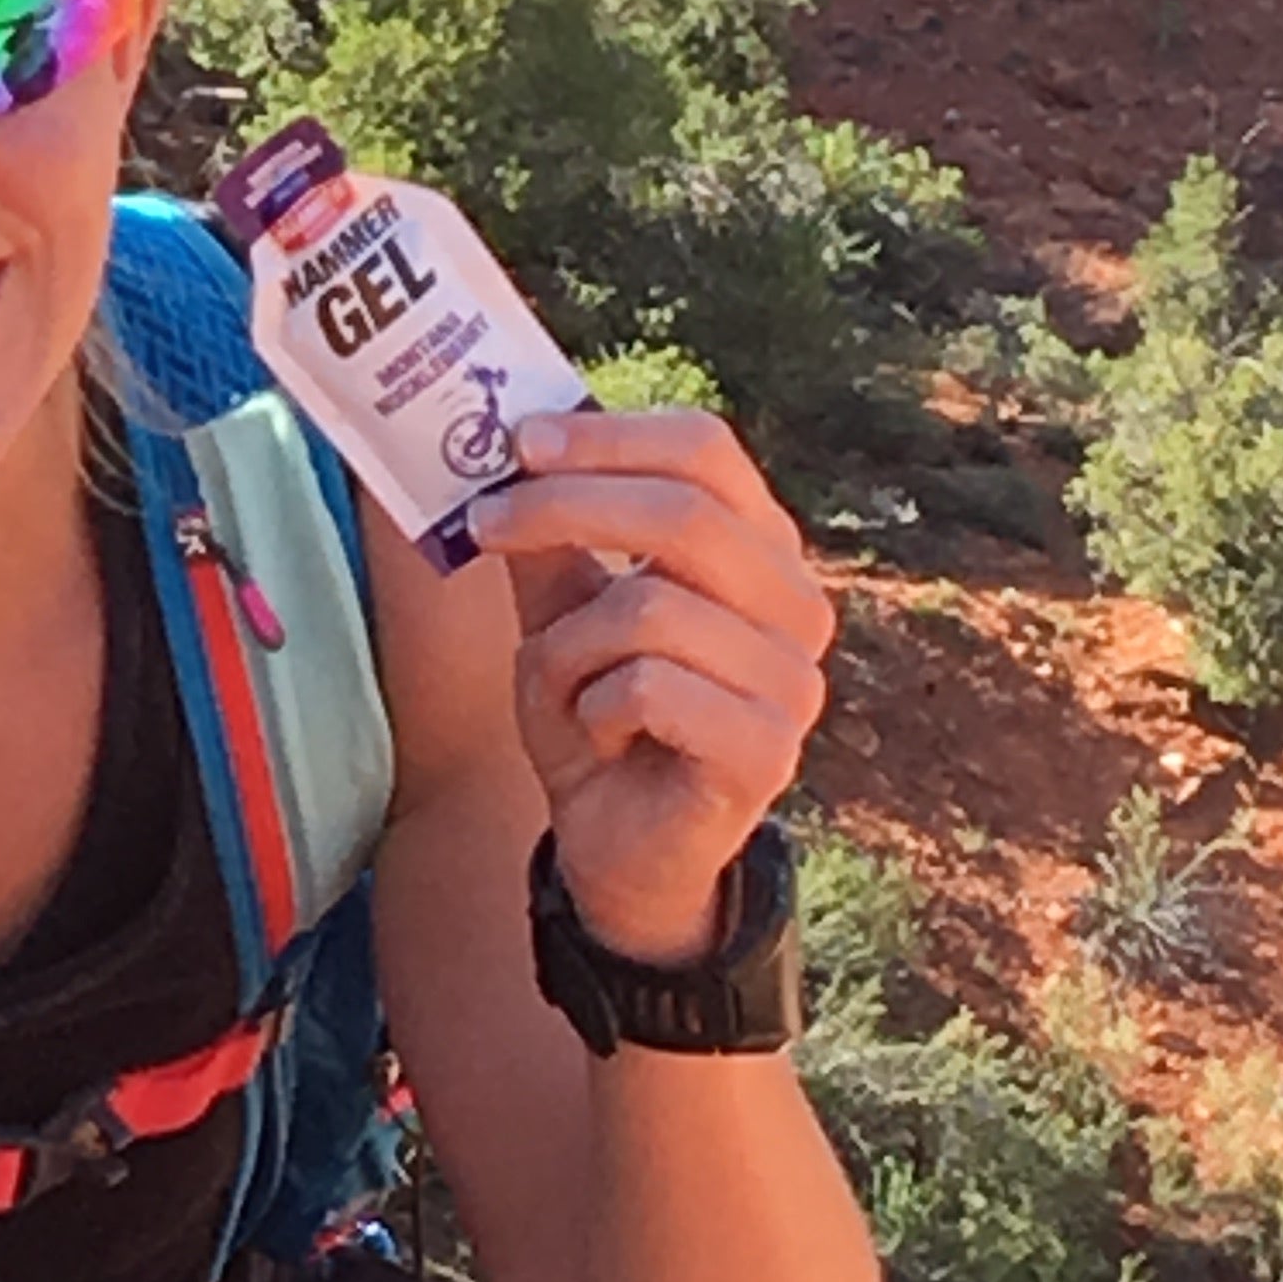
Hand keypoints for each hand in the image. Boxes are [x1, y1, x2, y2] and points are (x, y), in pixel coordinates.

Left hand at [464, 406, 831, 966]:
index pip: (706, 450)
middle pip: (683, 512)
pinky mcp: (769, 751)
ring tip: (568, 686)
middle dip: (565, 508)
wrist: (620, 844)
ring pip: (651, 608)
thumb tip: (507, 443)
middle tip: (486, 524)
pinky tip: (605, 734)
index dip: (611, 437)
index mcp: (758, 548)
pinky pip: (652, 689)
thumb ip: (549, 535)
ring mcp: (793, 681)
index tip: (522, 441)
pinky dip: (596, 706)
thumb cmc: (600, 711)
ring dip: (571, 645)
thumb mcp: (561, 610)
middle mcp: (796, 605)